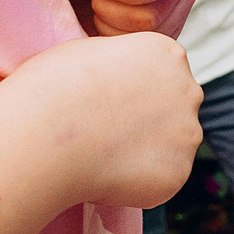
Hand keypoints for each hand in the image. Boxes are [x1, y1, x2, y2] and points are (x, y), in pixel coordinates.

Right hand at [0, 32, 202, 211]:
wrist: (45, 135)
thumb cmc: (51, 88)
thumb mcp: (83, 51)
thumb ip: (115, 63)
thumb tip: (116, 75)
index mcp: (166, 54)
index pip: (162, 72)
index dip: (133, 89)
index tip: (108, 102)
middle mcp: (187, 90)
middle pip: (173, 108)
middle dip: (148, 120)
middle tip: (107, 133)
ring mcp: (188, 132)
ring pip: (171, 146)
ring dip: (145, 152)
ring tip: (102, 155)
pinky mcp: (178, 171)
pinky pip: (160, 178)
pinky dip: (138, 181)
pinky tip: (107, 176)